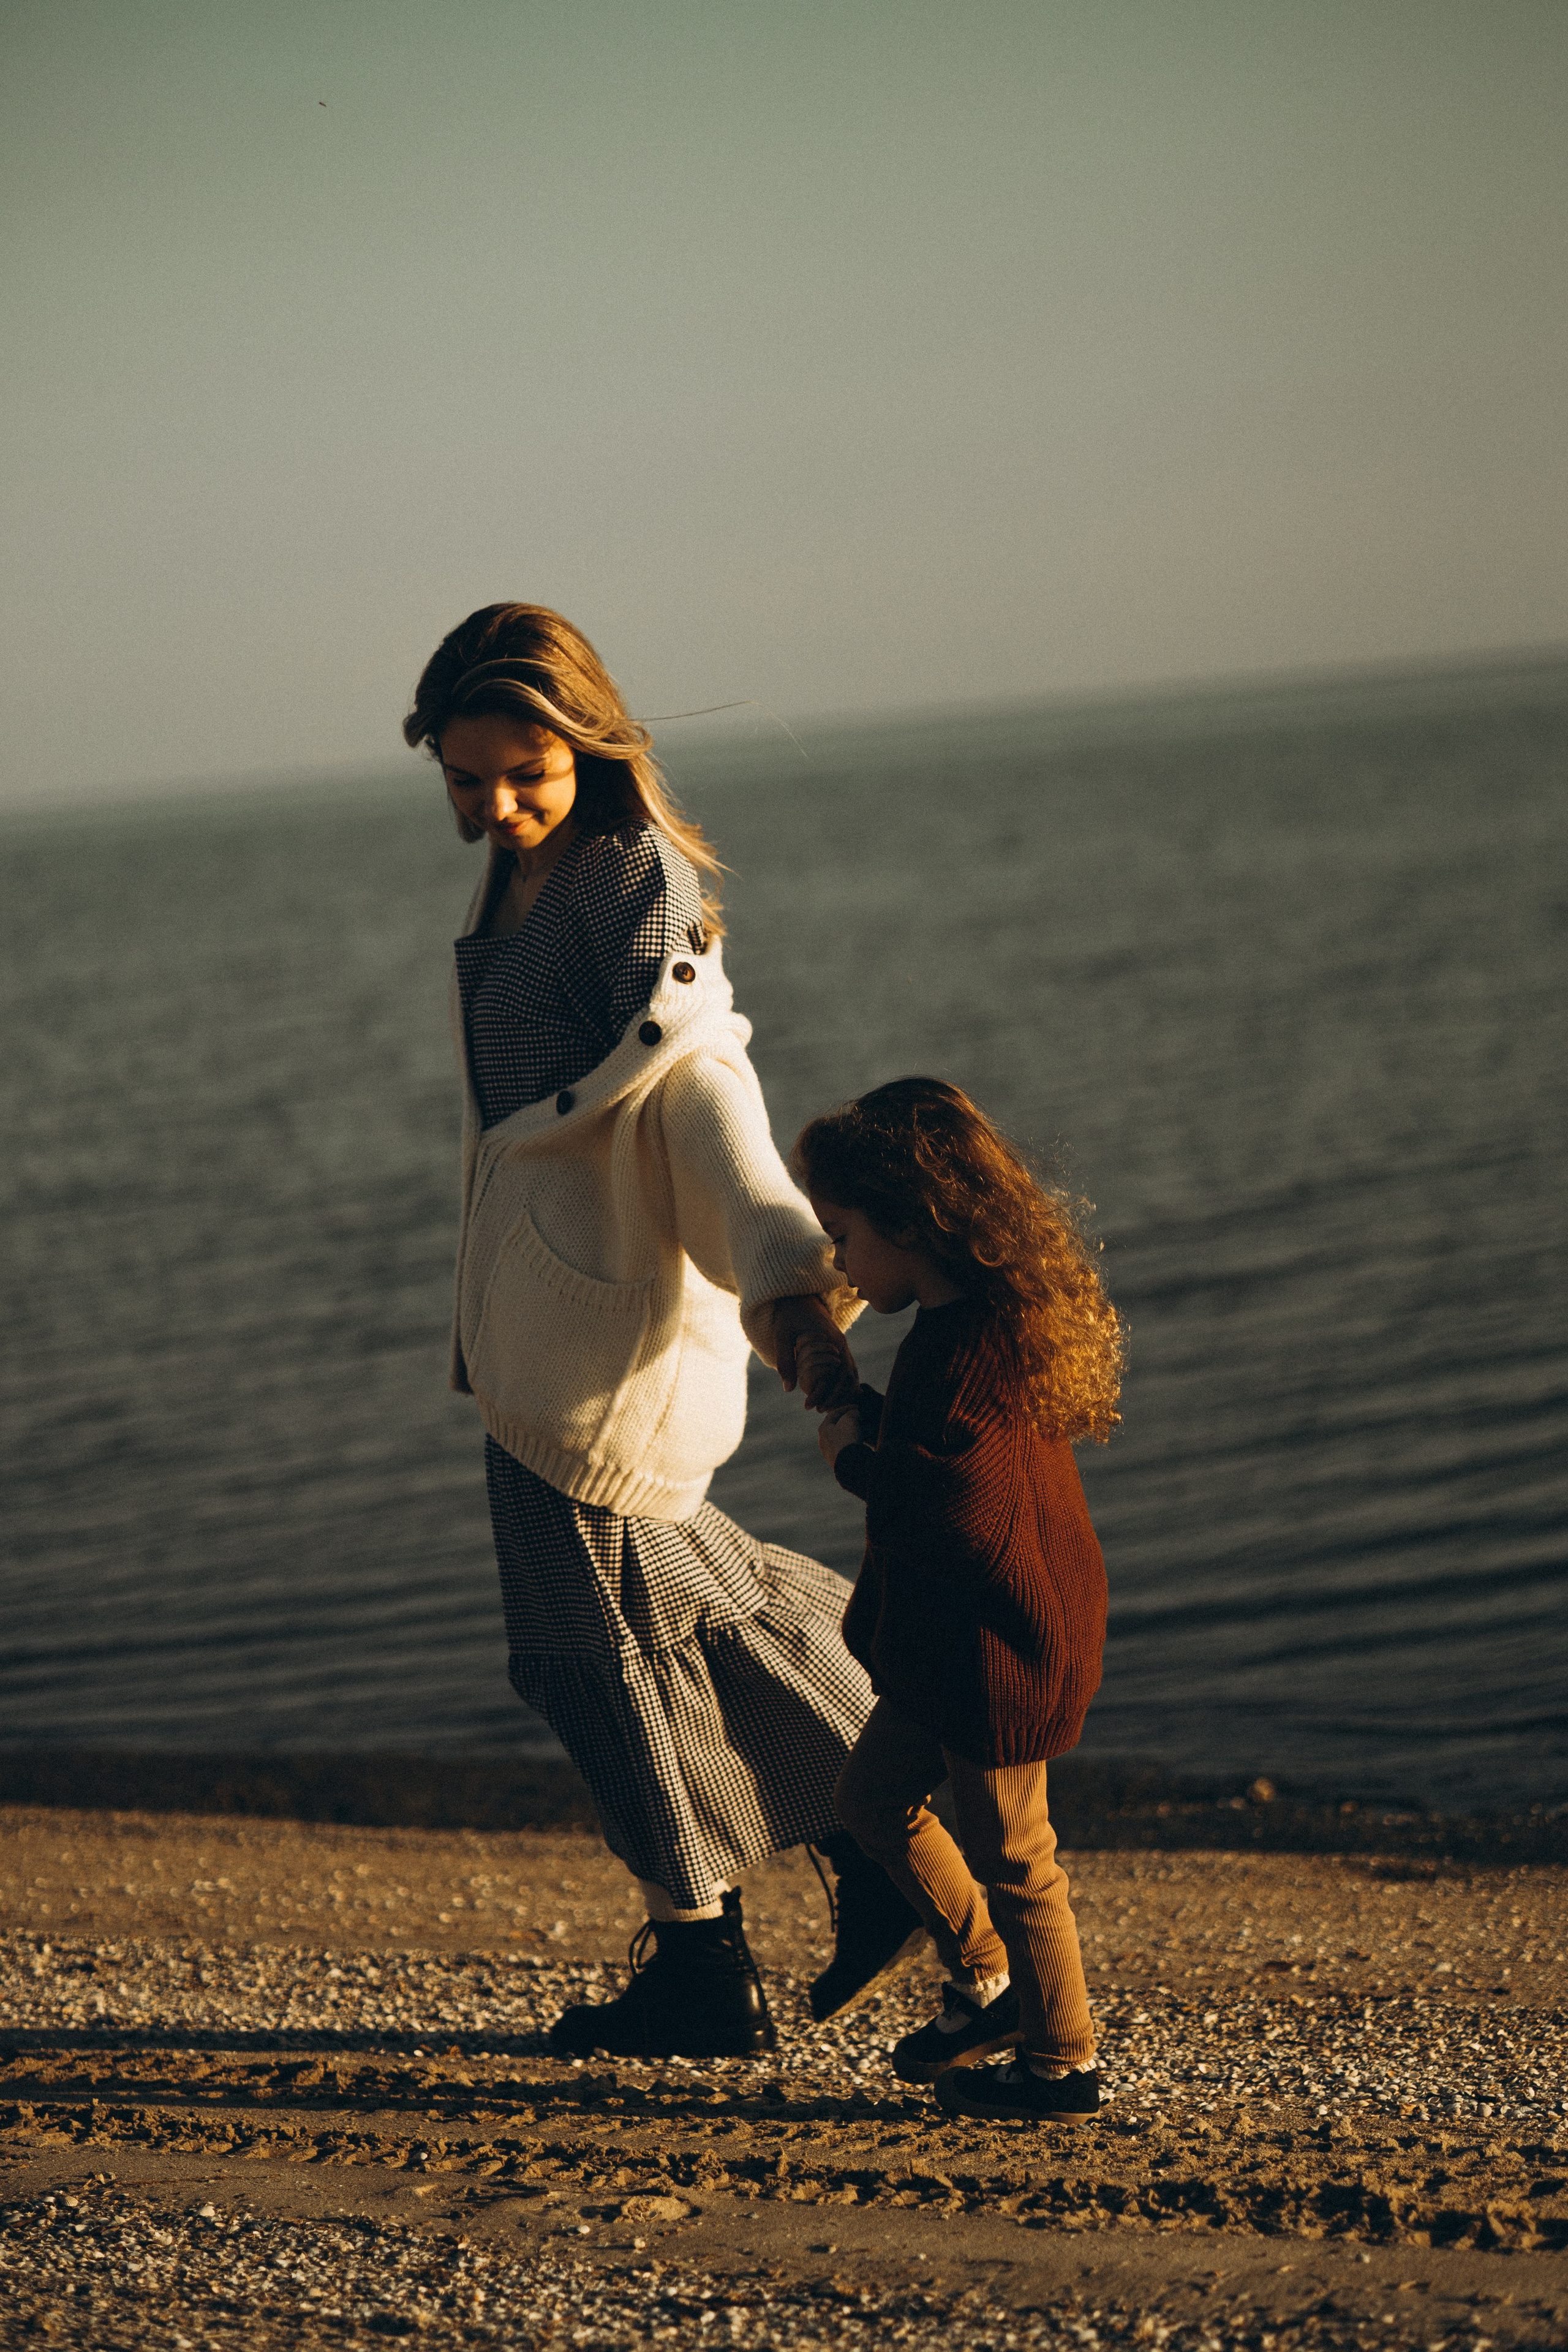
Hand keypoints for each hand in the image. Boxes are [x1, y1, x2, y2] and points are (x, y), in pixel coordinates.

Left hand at [773, 1294, 858, 1412]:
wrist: (797, 1295)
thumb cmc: (788, 1315)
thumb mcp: (782, 1336)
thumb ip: (785, 1361)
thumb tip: (788, 1389)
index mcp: (831, 1340)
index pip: (836, 1374)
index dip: (825, 1393)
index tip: (811, 1406)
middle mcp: (841, 1343)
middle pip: (848, 1376)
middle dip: (836, 1396)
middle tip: (819, 1410)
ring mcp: (842, 1344)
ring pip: (851, 1373)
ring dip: (842, 1391)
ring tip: (827, 1407)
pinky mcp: (838, 1345)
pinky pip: (847, 1367)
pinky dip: (844, 1383)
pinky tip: (835, 1394)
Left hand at [817, 1406, 861, 1466]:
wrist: (849, 1464)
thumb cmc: (847, 1438)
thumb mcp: (850, 1419)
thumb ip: (852, 1413)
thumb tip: (855, 1414)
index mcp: (823, 1429)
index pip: (834, 1414)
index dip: (847, 1408)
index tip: (857, 1407)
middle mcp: (823, 1441)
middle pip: (836, 1426)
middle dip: (848, 1421)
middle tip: (859, 1418)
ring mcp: (829, 1453)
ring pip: (841, 1438)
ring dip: (850, 1433)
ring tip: (861, 1430)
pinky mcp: (837, 1462)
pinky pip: (845, 1448)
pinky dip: (852, 1443)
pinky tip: (859, 1443)